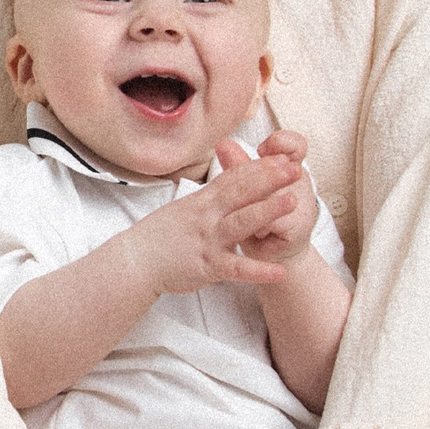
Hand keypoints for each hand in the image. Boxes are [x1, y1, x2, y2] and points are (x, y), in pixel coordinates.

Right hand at [118, 150, 300, 296]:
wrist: (134, 261)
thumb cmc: (157, 237)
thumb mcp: (182, 209)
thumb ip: (207, 198)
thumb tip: (224, 184)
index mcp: (201, 201)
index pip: (233, 178)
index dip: (259, 167)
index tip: (281, 157)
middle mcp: (206, 216)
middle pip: (241, 193)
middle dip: (269, 179)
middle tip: (294, 169)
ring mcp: (208, 240)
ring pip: (241, 223)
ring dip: (268, 211)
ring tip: (293, 202)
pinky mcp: (207, 266)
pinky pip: (236, 268)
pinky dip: (258, 271)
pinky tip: (279, 271)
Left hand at [216, 132, 317, 265]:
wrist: (271, 255)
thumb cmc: (255, 218)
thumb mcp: (245, 191)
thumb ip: (237, 166)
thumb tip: (223, 143)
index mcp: (289, 167)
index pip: (296, 144)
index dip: (281, 142)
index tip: (262, 148)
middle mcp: (300, 183)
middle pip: (284, 169)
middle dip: (263, 176)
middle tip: (246, 190)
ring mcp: (302, 206)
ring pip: (277, 197)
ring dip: (261, 206)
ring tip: (251, 216)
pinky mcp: (298, 229)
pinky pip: (275, 223)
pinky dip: (262, 229)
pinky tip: (258, 234)